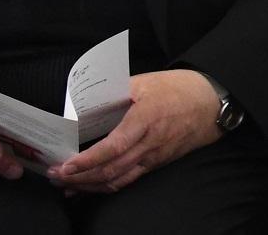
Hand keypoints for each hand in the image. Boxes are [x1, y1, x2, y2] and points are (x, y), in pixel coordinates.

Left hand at [50, 70, 220, 192]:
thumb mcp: (145, 81)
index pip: (113, 147)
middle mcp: (150, 143)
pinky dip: (106, 186)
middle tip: (54, 177)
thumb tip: (82, 103)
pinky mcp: (157, 163)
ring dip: (89, 186)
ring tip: (66, 185)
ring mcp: (155, 156)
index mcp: (146, 119)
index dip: (87, 160)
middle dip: (79, 177)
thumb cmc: (179, 88)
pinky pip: (129, 180)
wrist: (213, 102)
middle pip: (111, 170)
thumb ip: (114, 91)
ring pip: (118, 180)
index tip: (65, 165)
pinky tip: (90, 186)